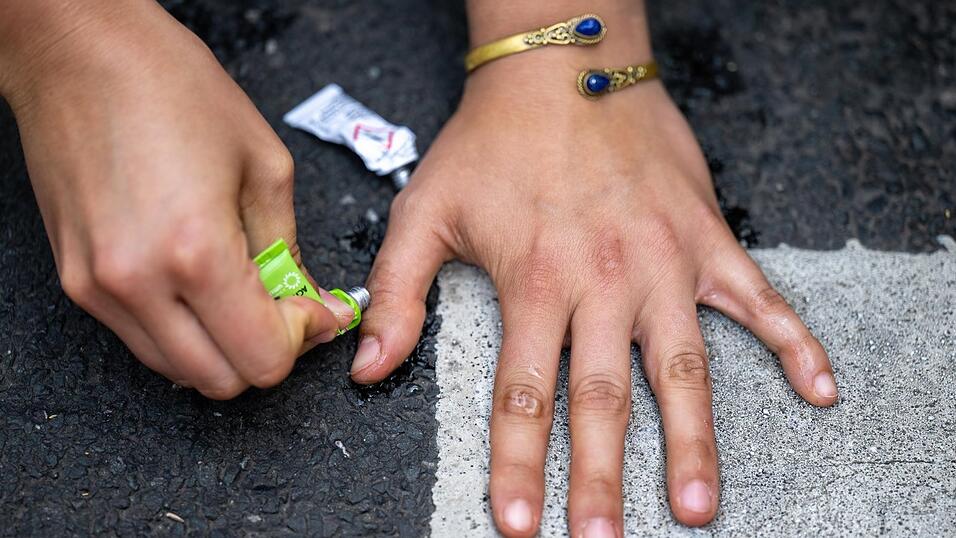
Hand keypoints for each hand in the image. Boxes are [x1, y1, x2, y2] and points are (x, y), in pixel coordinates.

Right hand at [1, 1, 354, 397]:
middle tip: (288, 309)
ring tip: (245, 295)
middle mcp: (138, 283)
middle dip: (267, 353)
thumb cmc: (172, 88)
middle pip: (221, 380)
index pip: (262, 358)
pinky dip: (184, 333)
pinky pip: (142, 341)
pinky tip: (202, 288)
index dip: (303, 339)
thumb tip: (307, 302)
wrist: (78, 53)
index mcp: (195, 251)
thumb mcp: (264, 165)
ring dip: (224, 348)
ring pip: (178, 371)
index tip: (317, 309)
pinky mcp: (76, 283)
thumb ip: (288, 250)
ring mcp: (98, 289)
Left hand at [351, 26, 837, 537]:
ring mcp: (663, 262)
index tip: (519, 527)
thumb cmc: (492, 140)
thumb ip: (395, 293)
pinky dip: (794, 343)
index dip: (518, 468)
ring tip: (700, 506)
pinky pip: (760, 297)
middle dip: (602, 479)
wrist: (565, 68)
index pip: (523, 396)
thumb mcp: (425, 210)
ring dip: (695, 442)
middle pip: (605, 399)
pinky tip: (820, 391)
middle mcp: (604, 282)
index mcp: (535, 281)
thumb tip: (368, 369)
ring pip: (684, 367)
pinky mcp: (705, 237)